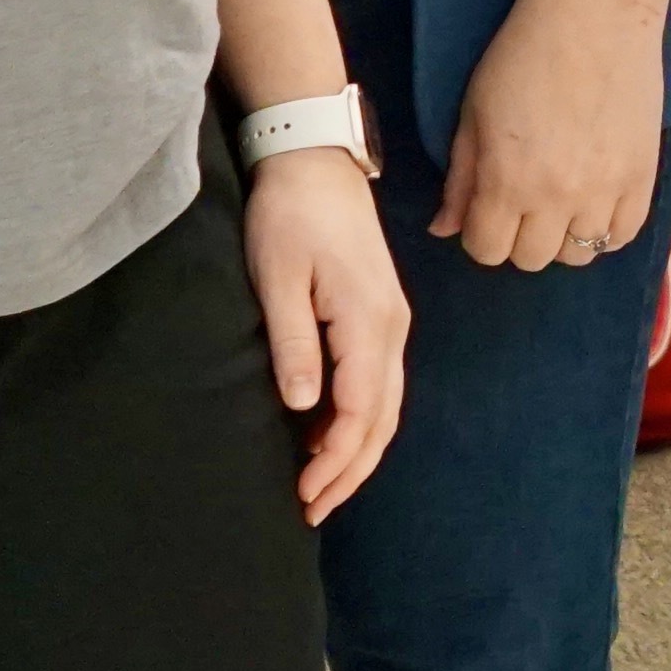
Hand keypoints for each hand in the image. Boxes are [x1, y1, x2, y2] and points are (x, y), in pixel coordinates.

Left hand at [246, 146, 413, 518]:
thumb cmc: (288, 214)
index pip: (360, 412)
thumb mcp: (278, 278)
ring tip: (323, 488)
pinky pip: (379, 384)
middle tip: (313, 510)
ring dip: (358, 451)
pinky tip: (329, 438)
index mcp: (368, 321)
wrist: (314, 160)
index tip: (303, 494)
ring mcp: (392, 321)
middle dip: (351, 471)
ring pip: (386, 405)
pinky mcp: (380, 315)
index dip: (335, 461)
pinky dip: (360, 421)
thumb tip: (301, 407)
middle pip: (383, 419)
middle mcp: (392, 328)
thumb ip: (294, 343)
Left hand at [432, 0, 667, 272]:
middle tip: (521, 201)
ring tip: (561, 200)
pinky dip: (606, 229)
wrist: (596, 14)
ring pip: (579, 254)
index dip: (480, 234)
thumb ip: (460, 178)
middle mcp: (556, 198)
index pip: (487, 251)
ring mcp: (605, 191)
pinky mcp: (642, 176)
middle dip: (518, 237)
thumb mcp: (473, 113)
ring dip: (562, 235)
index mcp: (506, 182)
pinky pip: (623, 234)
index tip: (486, 210)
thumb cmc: (523, 54)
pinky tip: (595, 203)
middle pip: (531, 259)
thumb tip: (444, 228)